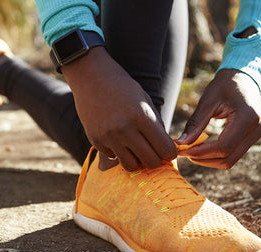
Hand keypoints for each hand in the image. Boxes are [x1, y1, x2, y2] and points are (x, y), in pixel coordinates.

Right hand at [62, 47, 176, 170]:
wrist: (90, 77)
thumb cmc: (122, 87)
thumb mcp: (145, 101)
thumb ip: (156, 125)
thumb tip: (166, 150)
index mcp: (142, 117)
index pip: (165, 149)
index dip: (170, 153)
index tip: (167, 150)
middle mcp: (125, 129)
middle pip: (150, 162)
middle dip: (155, 160)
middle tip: (153, 152)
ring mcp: (108, 136)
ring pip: (131, 166)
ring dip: (137, 160)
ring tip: (136, 149)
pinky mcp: (96, 140)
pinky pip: (114, 157)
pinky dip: (119, 152)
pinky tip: (117, 139)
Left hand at [176, 69, 260, 168]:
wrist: (243, 77)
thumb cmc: (224, 85)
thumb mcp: (208, 101)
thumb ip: (195, 123)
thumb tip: (181, 143)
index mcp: (248, 118)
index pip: (224, 147)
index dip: (201, 152)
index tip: (182, 151)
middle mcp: (256, 129)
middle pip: (228, 158)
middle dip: (204, 159)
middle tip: (184, 152)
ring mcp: (257, 135)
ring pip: (231, 160)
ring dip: (209, 160)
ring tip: (191, 150)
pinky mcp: (252, 137)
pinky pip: (233, 153)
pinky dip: (216, 155)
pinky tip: (201, 147)